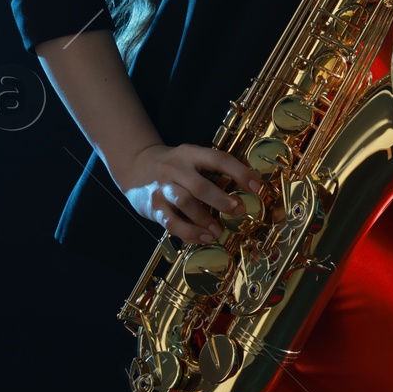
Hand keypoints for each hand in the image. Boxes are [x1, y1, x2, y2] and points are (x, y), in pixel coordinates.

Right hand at [116, 143, 262, 245]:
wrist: (136, 166)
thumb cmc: (175, 166)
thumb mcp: (192, 159)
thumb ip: (213, 170)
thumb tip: (248, 185)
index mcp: (191, 154)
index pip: (219, 159)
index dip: (239, 172)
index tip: (256, 186)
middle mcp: (176, 169)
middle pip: (200, 186)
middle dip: (222, 200)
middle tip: (238, 210)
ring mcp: (162, 188)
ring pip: (185, 204)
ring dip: (205, 219)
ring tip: (218, 231)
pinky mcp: (153, 206)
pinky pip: (171, 222)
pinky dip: (189, 232)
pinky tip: (203, 237)